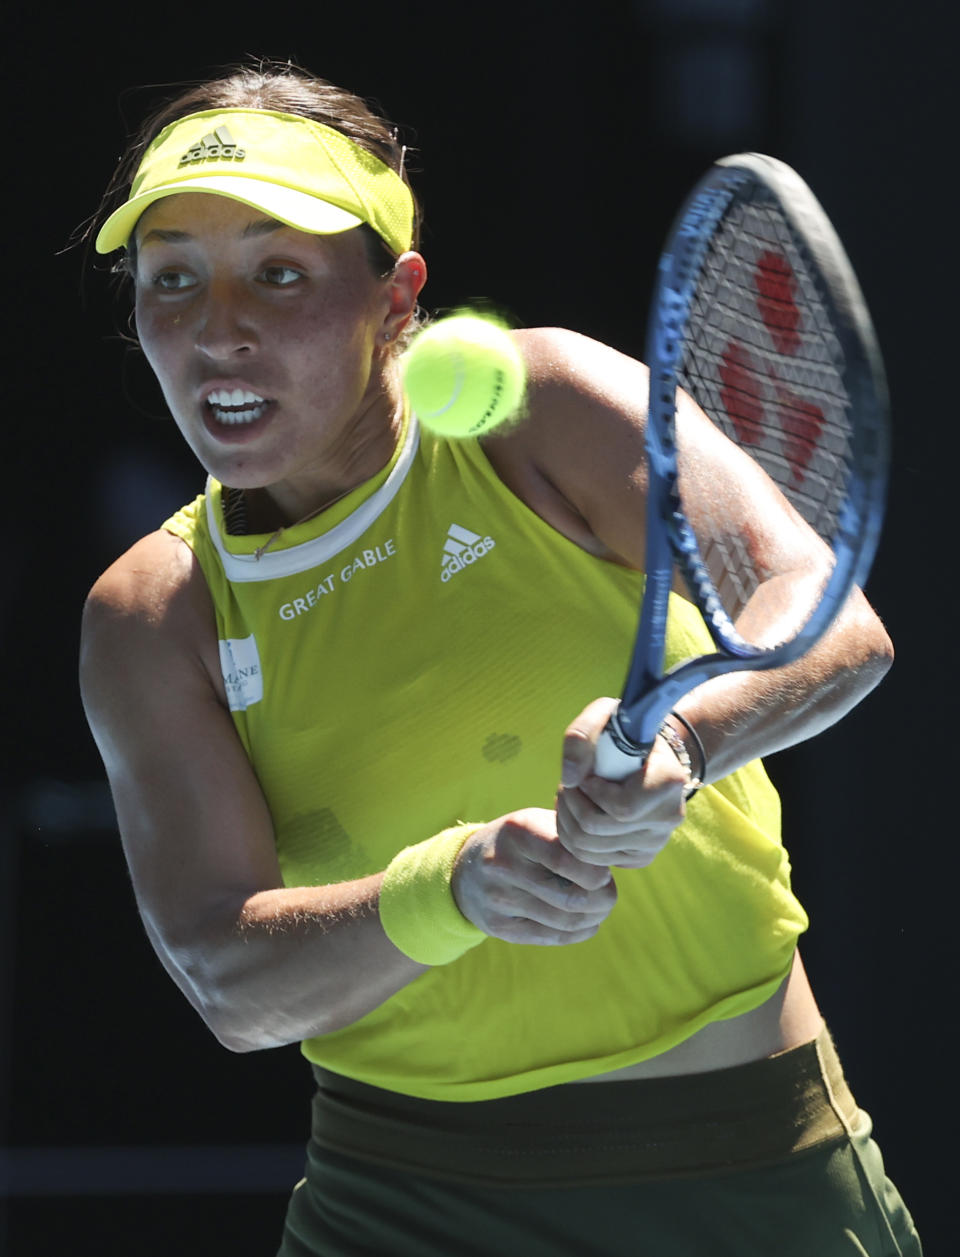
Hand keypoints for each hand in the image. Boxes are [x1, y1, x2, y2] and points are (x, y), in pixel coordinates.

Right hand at [451, 807, 616, 944]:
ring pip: (565, 921)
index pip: (569, 860)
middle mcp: (503, 865)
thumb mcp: (537, 822)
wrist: (465, 868)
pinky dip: (578, 933)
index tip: (604, 871)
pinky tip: (586, 923)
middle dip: (602, 900)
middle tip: (609, 894)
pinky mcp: (498, 926)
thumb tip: (611, 860)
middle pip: (571, 897)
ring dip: (594, 918)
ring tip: (600, 908)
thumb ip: (571, 836)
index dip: (597, 872)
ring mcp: (498, 898)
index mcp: (518, 831)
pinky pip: (551, 937)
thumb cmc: (519, 841)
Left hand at [556, 698, 688, 868]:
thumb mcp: (602, 715)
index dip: (590, 794)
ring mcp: (657, 841)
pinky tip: (580, 815)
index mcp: (669, 781)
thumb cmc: (624, 733)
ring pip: (590, 850)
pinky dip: (576, 840)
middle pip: (597, 831)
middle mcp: (669, 816)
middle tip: (567, 786)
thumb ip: (581, 736)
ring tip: (569, 799)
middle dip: (569, 806)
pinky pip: (595, 861)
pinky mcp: (642, 857)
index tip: (585, 775)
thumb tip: (570, 778)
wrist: (649, 756)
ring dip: (567, 823)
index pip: (621, 808)